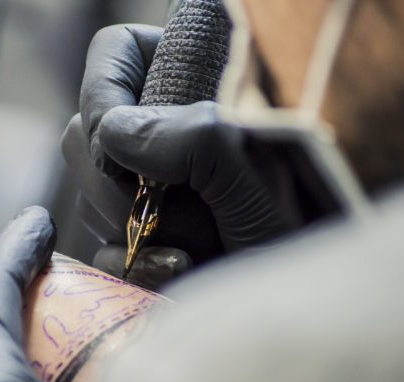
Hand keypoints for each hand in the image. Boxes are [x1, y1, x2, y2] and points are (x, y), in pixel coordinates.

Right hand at [62, 25, 295, 275]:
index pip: (117, 54)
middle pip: (89, 132)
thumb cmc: (308, 232)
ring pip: (93, 194)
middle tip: (163, 206)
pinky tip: (182, 268)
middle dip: (119, 180)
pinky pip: (104, 247)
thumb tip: (112, 132)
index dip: (102, 92)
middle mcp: (169, 131)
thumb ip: (193, 139)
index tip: (115, 143)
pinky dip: (138, 265)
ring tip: (203, 243)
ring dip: (138, 226)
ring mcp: (152, 188)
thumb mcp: (261, 175)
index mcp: (199, 85)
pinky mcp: (146, 239)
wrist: (314, 304)